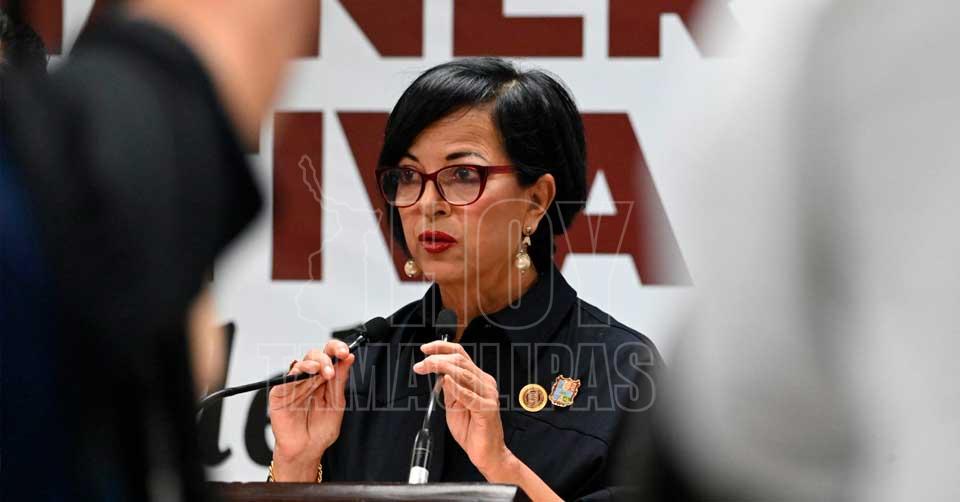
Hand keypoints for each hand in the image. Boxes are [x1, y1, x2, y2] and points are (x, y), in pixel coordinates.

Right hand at [268, 339, 353, 480]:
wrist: (306, 451)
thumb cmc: (320, 431)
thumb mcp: (336, 404)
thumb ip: (340, 381)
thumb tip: (348, 358)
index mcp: (324, 380)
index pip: (330, 357)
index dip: (336, 350)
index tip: (345, 352)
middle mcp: (309, 379)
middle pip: (315, 356)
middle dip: (325, 358)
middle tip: (332, 370)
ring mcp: (294, 385)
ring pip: (301, 364)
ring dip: (312, 364)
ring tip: (321, 371)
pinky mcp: (279, 393)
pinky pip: (286, 379)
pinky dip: (296, 375)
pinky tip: (305, 375)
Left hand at [414, 341, 510, 476]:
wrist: (487, 453)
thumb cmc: (472, 430)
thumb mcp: (454, 405)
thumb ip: (449, 389)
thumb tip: (438, 373)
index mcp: (478, 380)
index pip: (461, 355)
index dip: (442, 348)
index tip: (425, 348)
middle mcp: (485, 384)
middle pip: (460, 361)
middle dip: (437, 358)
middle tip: (421, 364)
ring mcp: (488, 395)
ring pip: (464, 373)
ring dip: (442, 367)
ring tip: (427, 367)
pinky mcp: (487, 409)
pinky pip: (470, 395)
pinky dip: (457, 387)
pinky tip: (446, 381)